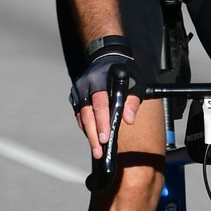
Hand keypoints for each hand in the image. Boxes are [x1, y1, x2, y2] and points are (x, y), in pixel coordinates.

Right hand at [70, 35, 148, 156]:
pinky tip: (93, 139)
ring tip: (97, 150)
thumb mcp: (135, 82)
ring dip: (89, 135)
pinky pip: (80, 115)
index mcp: (98, 78)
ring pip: (81, 116)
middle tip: (99, 151)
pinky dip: (86, 128)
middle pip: (87, 113)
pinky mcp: (75, 97)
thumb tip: (129, 119)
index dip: (102, 121)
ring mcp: (77, 91)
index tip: (106, 138)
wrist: (108, 59)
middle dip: (93, 134)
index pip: (99, 102)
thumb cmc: (125, 73)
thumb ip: (133, 101)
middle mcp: (84, 84)